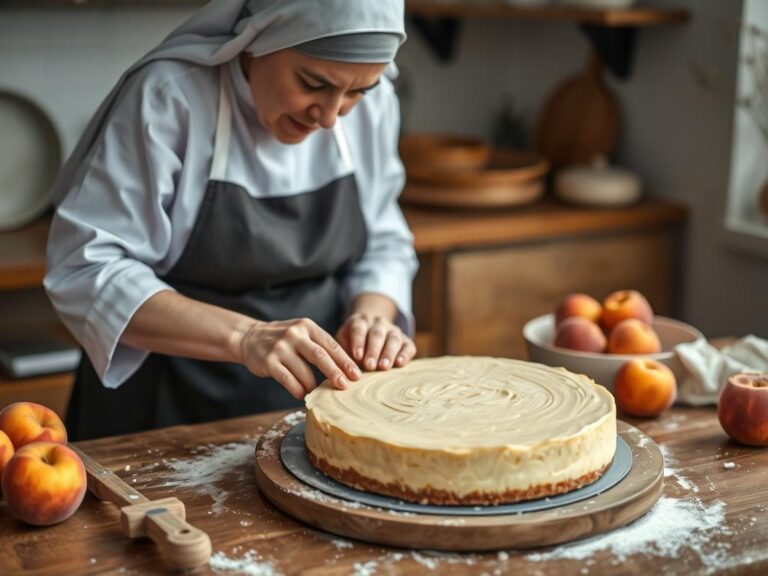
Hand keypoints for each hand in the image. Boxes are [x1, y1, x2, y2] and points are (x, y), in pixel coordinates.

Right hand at [238, 318, 360, 399]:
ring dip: (313, 385)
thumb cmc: (284, 339)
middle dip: (335, 373)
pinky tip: (302, 394)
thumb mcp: (302, 333)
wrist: (249, 337)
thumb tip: (345, 369)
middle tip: (345, 386)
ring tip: (317, 391)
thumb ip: (320, 346)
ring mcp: (280, 348)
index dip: (345, 361)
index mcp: (307, 326)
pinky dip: (298, 389)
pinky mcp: (269, 361)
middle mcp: (294, 334)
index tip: (356, 375)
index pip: (331, 345)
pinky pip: (288, 380)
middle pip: (320, 356)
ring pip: (304, 372)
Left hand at [336, 313, 416, 371]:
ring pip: (393, 338)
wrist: (370, 329)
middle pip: (377, 334)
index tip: (357, 356)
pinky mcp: (405, 340)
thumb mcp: (343, 341)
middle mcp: (378, 323)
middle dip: (373, 350)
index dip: (358, 342)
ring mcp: (393, 330)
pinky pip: (408, 346)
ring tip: (384, 367)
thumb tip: (346, 368)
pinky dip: (405, 354)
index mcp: (361, 321)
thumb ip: (343, 351)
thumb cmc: (352, 341)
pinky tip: (400, 363)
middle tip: (370, 365)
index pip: (359, 329)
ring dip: (389, 353)